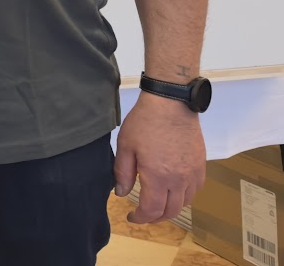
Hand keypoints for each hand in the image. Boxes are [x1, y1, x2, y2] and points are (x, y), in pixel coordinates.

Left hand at [114, 94, 205, 223]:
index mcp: (158, 176)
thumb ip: (123, 173)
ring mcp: (193, 173)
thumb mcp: (126, 146)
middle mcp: (179, 179)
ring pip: (185, 203)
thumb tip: (122, 194)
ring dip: (171, 208)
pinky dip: (185, 196)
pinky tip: (174, 190)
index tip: (131, 217)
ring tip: (158, 203)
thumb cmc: (145, 122)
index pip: (151, 210)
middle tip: (143, 214)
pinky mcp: (201, 165)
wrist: (171, 104)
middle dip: (155, 218)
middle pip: (171, 211)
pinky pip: (196, 190)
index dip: (140, 218)